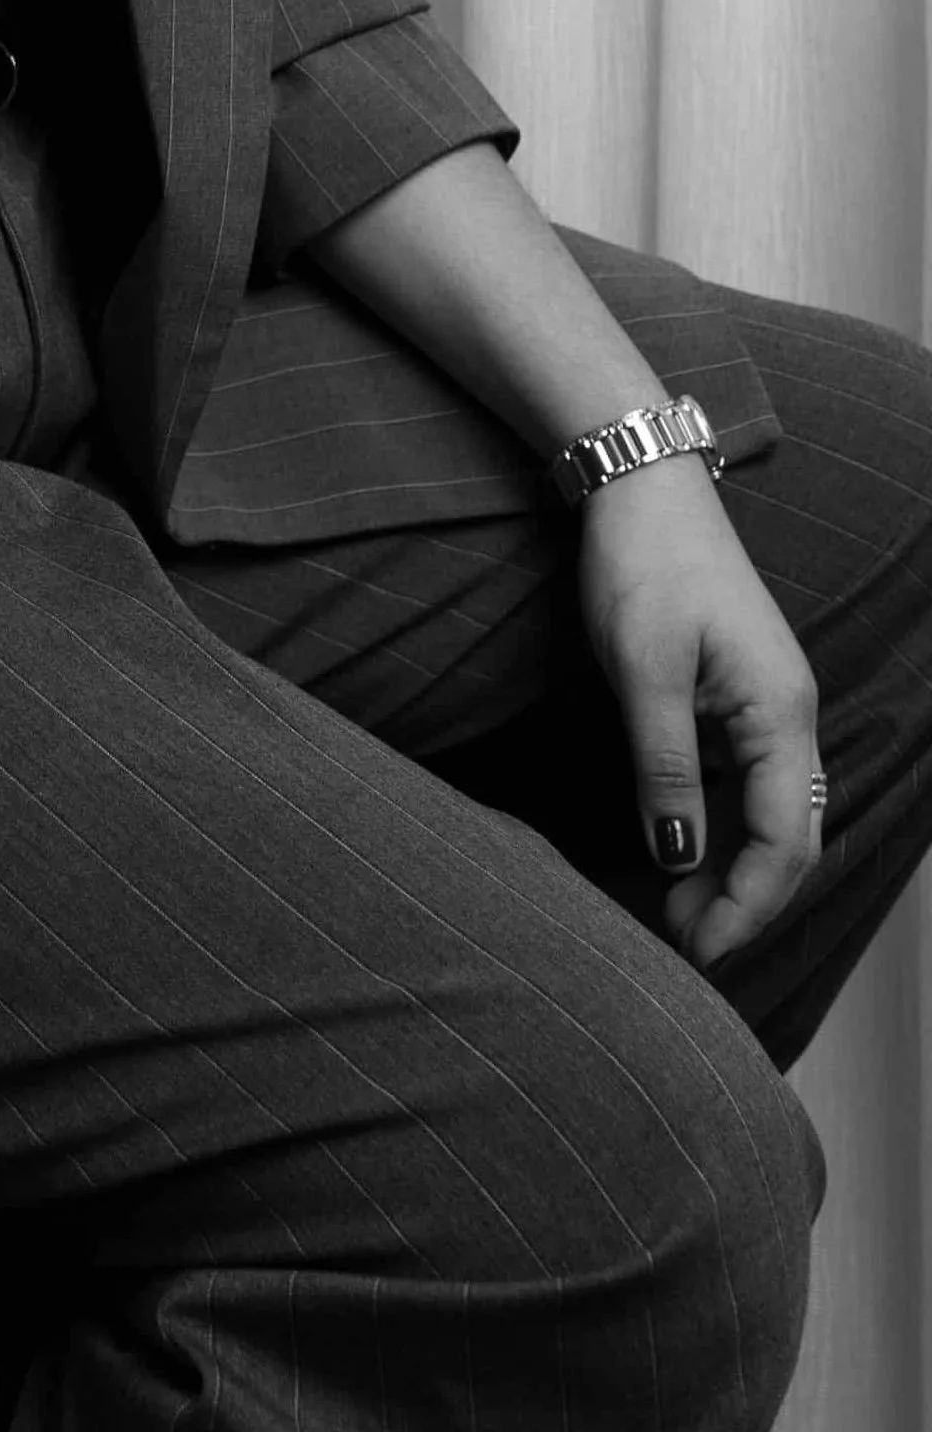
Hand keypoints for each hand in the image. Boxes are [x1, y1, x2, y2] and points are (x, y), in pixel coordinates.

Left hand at [575, 456, 822, 971]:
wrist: (643, 486)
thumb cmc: (644, 563)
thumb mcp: (642, 669)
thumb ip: (663, 767)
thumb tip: (679, 858)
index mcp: (781, 711)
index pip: (785, 838)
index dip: (747, 904)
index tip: (699, 948)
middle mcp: (790, 715)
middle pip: (791, 837)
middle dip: (746, 901)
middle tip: (684, 945)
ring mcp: (769, 705)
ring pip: (773, 814)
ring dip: (734, 871)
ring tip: (678, 914)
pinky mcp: (740, 695)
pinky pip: (751, 783)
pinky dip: (724, 828)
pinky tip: (684, 850)